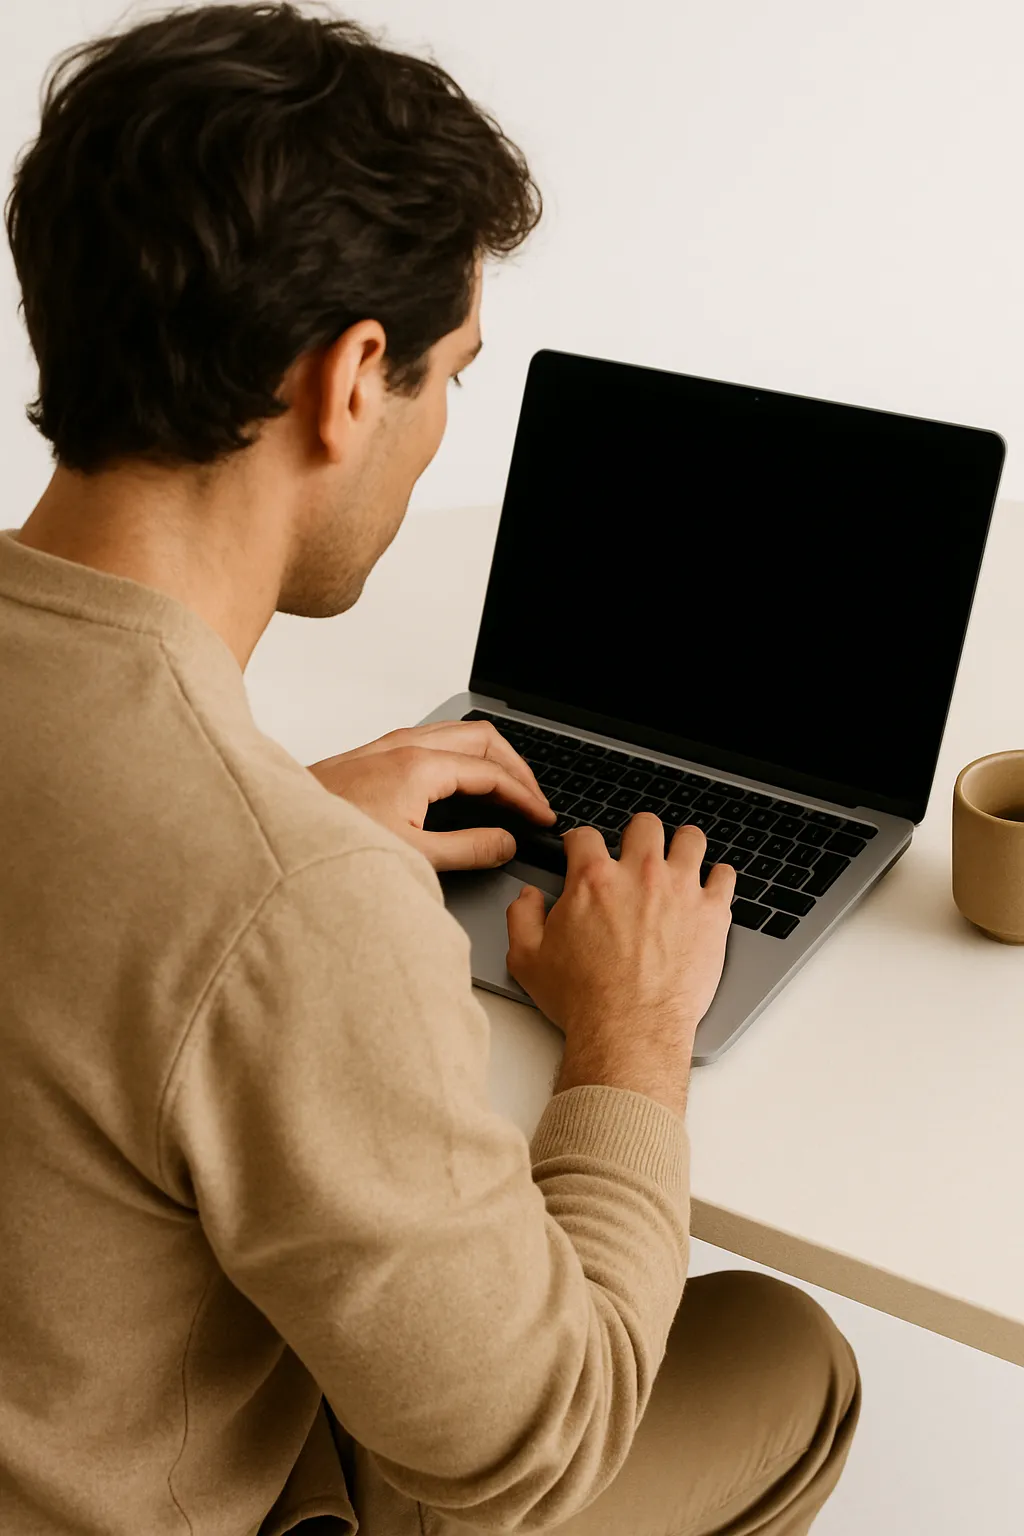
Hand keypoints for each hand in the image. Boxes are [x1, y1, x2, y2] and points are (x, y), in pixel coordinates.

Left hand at [308, 720, 555, 871]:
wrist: (273, 835)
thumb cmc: (330, 844)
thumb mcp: (412, 857)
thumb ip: (468, 849)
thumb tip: (504, 843)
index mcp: (420, 766)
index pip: (492, 772)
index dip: (525, 796)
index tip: (541, 818)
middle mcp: (405, 746)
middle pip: (482, 739)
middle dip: (516, 768)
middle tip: (532, 799)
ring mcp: (386, 746)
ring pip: (457, 733)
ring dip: (489, 757)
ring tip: (505, 787)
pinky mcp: (372, 754)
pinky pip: (432, 739)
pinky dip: (460, 756)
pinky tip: (459, 781)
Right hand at [505, 814, 734, 1113]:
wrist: (629, 1030)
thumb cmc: (583, 1000)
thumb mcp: (528, 959)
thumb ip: (521, 917)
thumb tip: (528, 897)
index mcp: (593, 880)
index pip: (586, 836)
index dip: (580, 841)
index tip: (583, 850)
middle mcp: (639, 875)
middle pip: (645, 825)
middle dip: (637, 835)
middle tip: (636, 851)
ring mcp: (680, 890)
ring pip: (690, 839)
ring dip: (682, 845)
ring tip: (679, 858)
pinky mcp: (712, 913)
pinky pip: (725, 876)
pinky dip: (718, 877)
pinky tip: (710, 886)